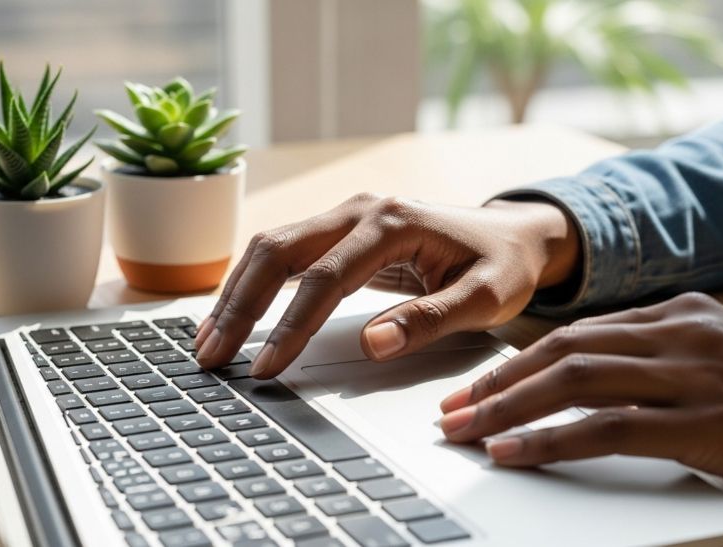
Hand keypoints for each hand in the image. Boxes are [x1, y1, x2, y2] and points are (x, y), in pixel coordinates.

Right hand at [194, 193, 579, 378]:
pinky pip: (286, 253)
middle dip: (241, 305)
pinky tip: (235, 315)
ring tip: (209, 340)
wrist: (514, 234)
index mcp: (394, 223)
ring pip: (272, 246)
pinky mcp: (341, 231)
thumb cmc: (503, 265)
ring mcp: (347, 215)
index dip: (292, 326)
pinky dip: (254, 284)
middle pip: (280, 250)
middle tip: (212, 355)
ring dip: (238, 293)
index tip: (268, 367)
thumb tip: (373, 345)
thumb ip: (429, 319)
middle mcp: (361, 210)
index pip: (327, 278)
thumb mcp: (485, 298)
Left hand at [439, 292, 722, 503]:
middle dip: (499, 380)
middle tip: (453, 407)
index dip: (520, 360)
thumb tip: (605, 377)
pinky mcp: (709, 423)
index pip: (580, 332)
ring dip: (508, 406)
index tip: (480, 384)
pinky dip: (552, 440)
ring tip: (464, 429)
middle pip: (564, 349)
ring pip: (575, 380)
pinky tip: (514, 453)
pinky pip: (609, 427)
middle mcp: (680, 334)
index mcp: (683, 316)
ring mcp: (694, 376)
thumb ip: (670, 357)